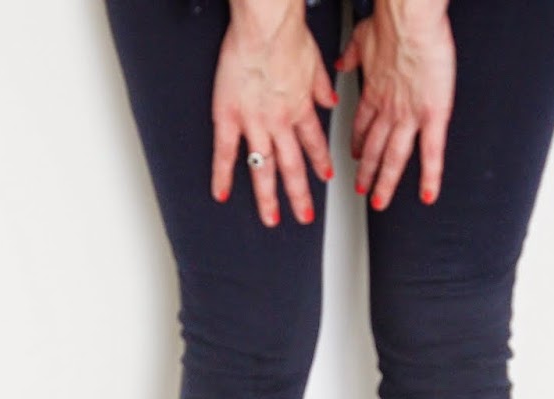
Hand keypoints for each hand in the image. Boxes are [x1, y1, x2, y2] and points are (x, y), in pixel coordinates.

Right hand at [212, 2, 339, 226]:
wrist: (267, 26)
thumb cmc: (287, 33)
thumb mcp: (316, 60)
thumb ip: (322, 85)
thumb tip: (331, 98)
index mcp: (302, 106)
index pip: (314, 143)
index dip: (320, 162)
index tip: (325, 178)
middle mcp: (281, 122)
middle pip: (292, 166)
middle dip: (300, 195)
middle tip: (304, 216)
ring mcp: (255, 124)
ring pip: (264, 168)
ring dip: (269, 197)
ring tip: (271, 218)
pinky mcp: (229, 117)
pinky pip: (225, 153)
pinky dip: (223, 175)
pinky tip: (222, 194)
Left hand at [335, 3, 454, 209]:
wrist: (410, 21)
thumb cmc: (391, 23)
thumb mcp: (361, 38)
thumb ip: (351, 55)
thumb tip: (341, 63)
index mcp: (374, 92)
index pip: (362, 125)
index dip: (358, 143)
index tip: (355, 154)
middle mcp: (388, 109)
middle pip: (374, 149)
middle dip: (367, 172)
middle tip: (362, 189)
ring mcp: (410, 116)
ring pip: (395, 158)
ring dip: (386, 182)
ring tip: (380, 200)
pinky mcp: (433, 116)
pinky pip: (431, 153)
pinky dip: (430, 177)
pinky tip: (428, 194)